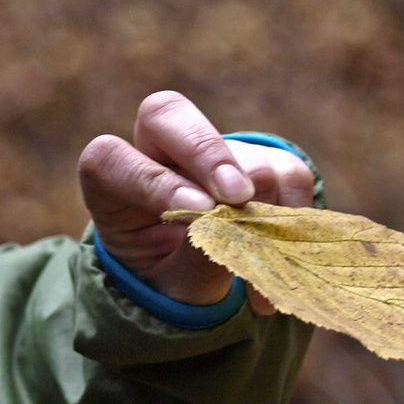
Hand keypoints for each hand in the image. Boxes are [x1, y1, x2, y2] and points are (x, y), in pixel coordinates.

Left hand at [78, 90, 314, 314]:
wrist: (202, 285)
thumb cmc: (172, 285)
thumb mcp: (174, 289)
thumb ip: (195, 263)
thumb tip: (233, 227)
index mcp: (111, 186)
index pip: (112, 160)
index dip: (154, 181)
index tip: (197, 211)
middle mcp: (154, 154)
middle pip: (166, 114)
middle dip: (207, 152)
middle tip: (238, 196)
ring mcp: (209, 152)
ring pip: (244, 156)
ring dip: (261, 212)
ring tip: (259, 272)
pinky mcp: (259, 158)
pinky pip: (288, 171)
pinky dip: (292, 215)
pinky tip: (280, 256)